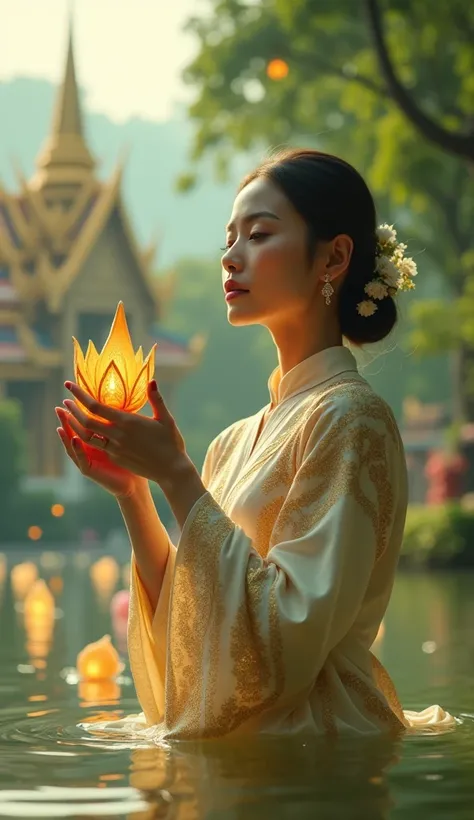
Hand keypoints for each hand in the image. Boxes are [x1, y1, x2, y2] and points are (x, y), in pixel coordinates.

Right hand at [55, 407, 144, 498]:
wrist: (136, 483)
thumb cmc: (134, 459)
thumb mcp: (125, 437)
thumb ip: (120, 422)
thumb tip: (123, 402)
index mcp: (95, 441)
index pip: (83, 424)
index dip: (76, 412)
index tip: (72, 398)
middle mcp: (88, 450)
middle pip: (73, 432)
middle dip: (66, 419)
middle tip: (59, 406)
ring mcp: (88, 460)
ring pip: (73, 445)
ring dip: (66, 433)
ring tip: (62, 420)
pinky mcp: (91, 471)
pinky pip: (81, 460)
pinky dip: (78, 450)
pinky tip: (75, 439)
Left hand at [60, 379, 190, 488]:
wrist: (171, 470)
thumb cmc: (171, 442)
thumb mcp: (166, 418)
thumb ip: (156, 399)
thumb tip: (151, 380)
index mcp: (127, 422)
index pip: (96, 406)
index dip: (80, 395)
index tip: (70, 385)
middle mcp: (117, 436)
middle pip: (86, 421)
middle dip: (73, 409)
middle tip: (65, 400)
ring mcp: (115, 449)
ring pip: (87, 436)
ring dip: (75, 424)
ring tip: (69, 415)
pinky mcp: (116, 458)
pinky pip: (98, 445)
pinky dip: (88, 436)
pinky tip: (86, 430)